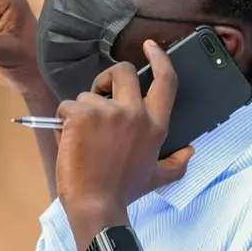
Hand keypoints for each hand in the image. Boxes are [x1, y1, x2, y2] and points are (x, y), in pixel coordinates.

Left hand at [56, 42, 192, 239]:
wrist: (96, 203)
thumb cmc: (124, 190)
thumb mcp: (157, 177)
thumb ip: (177, 163)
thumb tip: (190, 152)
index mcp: (155, 125)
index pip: (166, 82)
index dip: (160, 59)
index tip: (152, 47)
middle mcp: (135, 113)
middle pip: (122, 72)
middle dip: (107, 77)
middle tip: (99, 94)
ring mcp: (107, 112)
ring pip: (86, 95)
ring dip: (79, 113)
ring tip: (81, 139)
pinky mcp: (81, 115)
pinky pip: (65, 106)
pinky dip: (60, 122)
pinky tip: (68, 141)